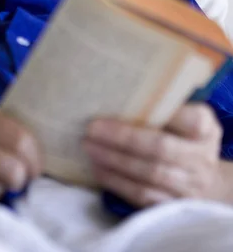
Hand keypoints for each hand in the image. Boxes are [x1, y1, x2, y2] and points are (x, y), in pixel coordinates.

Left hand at [83, 103, 225, 207]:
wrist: (208, 182)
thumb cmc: (187, 139)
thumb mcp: (187, 117)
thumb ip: (166, 105)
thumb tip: (120, 90)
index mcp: (204, 129)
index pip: (188, 118)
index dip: (158, 111)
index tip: (123, 101)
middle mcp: (200, 159)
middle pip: (160, 148)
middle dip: (122, 138)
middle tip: (92, 128)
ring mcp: (189, 187)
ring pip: (148, 175)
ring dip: (114, 160)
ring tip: (89, 147)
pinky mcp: (172, 206)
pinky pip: (142, 196)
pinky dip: (116, 182)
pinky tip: (97, 169)